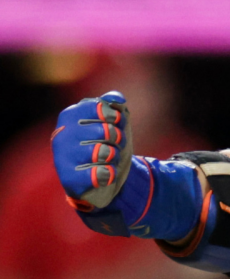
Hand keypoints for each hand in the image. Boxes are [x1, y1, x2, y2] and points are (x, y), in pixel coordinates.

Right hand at [52, 91, 133, 209]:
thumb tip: (116, 99)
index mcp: (70, 115)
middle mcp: (62, 134)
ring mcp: (62, 157)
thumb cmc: (107, 144)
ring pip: (103, 153)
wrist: (103, 177)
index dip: (115, 117)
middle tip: (113, 144)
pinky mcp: (69, 180)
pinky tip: (104, 174)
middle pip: (105, 131)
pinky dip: (110, 174)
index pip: (98, 107)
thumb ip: (115, 106)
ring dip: (114, 156)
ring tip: (107, 158)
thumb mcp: (114, 122)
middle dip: (117, 138)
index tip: (115, 122)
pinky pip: (101, 173)